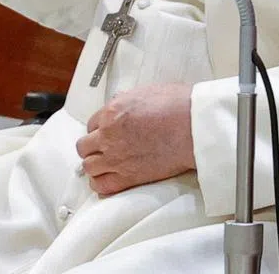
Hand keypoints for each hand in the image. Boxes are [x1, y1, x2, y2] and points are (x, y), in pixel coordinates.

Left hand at [75, 83, 195, 196]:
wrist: (194, 127)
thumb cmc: (177, 105)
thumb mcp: (144, 92)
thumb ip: (125, 101)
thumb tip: (119, 104)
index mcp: (111, 112)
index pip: (91, 124)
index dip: (99, 129)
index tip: (106, 133)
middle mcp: (108, 136)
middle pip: (84, 147)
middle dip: (92, 147)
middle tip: (103, 148)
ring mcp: (117, 158)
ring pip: (89, 167)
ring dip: (95, 165)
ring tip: (105, 165)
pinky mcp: (129, 177)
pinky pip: (102, 186)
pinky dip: (101, 184)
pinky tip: (106, 180)